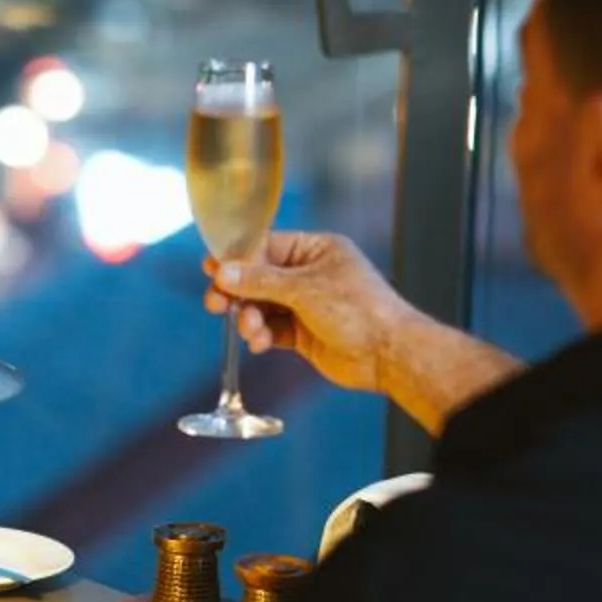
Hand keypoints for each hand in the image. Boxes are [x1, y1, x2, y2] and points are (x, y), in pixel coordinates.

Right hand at [205, 232, 407, 393]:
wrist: (388, 354)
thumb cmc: (358, 310)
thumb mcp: (304, 289)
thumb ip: (260, 281)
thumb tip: (223, 271)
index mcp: (316, 250)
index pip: (266, 247)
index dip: (238, 258)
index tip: (212, 269)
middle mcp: (309, 274)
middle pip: (259, 278)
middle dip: (238, 292)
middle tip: (215, 303)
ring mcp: (306, 305)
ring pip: (262, 306)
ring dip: (250, 317)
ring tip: (250, 329)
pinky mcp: (303, 333)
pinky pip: (272, 330)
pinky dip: (261, 335)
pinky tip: (259, 342)